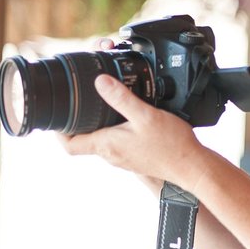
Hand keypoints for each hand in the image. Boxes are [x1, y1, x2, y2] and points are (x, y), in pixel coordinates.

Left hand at [59, 74, 209, 190]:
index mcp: (107, 145)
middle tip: (81, 101)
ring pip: (101, 140)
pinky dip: (115, 128)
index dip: (58, 131)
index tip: (58, 115)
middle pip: (83, 140)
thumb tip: (99, 82)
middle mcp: (111, 154)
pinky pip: (117, 141)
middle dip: (79, 120)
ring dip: (98, 123)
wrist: (192, 166)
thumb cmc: (170, 145)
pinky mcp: (135, 156)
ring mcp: (123, 157)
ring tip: (103, 104)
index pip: (69, 145)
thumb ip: (121, 98)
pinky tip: (128, 117)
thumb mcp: (145, 115)